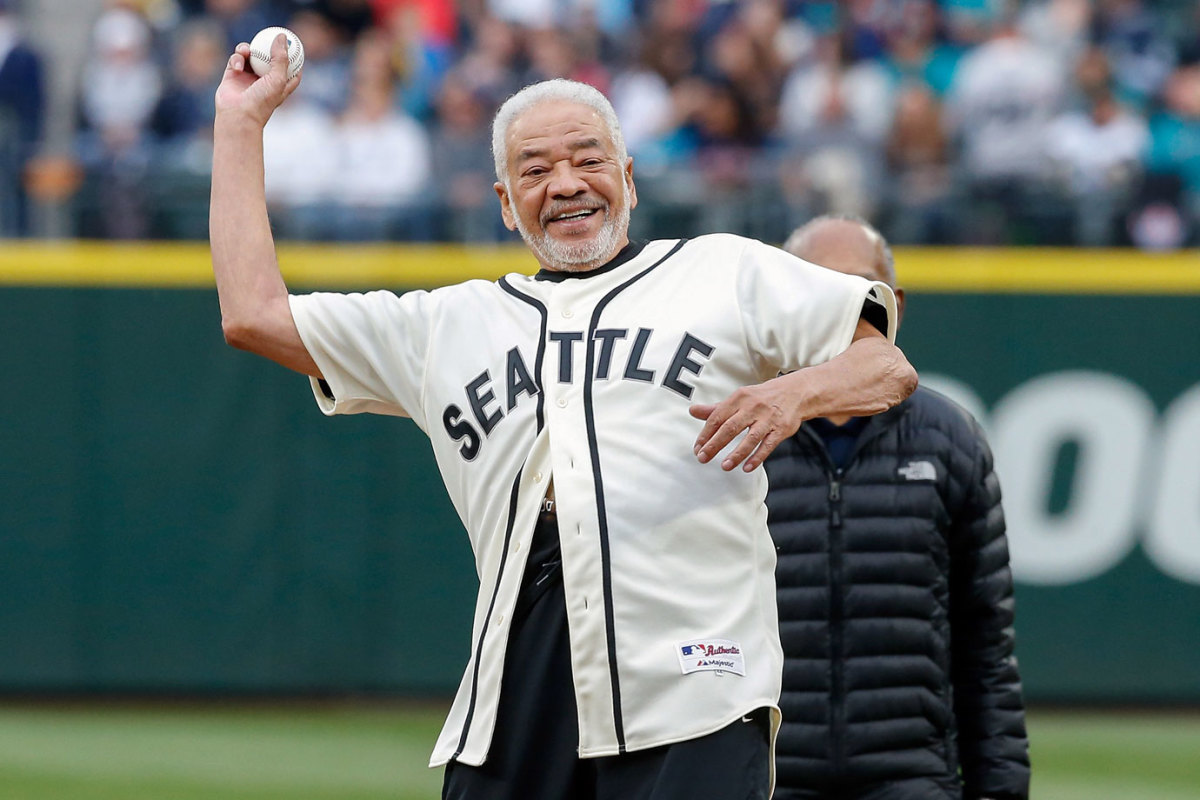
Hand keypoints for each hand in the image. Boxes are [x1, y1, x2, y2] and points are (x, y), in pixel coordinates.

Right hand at [214, 35, 300, 128]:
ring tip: (246, 51)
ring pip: (250, 55)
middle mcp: (264, 81)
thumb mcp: (278, 79)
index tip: (296, 48)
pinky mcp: (232, 75)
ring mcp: (248, 77)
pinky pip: (235, 59)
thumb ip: (281, 58)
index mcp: (279, 85)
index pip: (290, 71)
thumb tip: (282, 36)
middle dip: (269, 48)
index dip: (294, 60)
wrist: (238, 116)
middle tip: (271, 35)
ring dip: (247, 49)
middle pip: (268, 59)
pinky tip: (237, 66)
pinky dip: (236, 59)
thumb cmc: (261, 101)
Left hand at [689, 375, 805, 472]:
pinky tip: (747, 467)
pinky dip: (758, 457)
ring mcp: (768, 419)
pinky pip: (768, 445)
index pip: (717, 417)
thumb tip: (692, 411)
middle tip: (703, 458)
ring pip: (750, 438)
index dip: (705, 434)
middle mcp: (752, 407)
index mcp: (739, 398)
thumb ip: (715, 408)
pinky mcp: (781, 429)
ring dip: (736, 454)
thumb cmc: (761, 398)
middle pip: (730, 428)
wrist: (796, 392)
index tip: (697, 448)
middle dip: (715, 444)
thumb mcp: (738, 399)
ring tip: (724, 466)